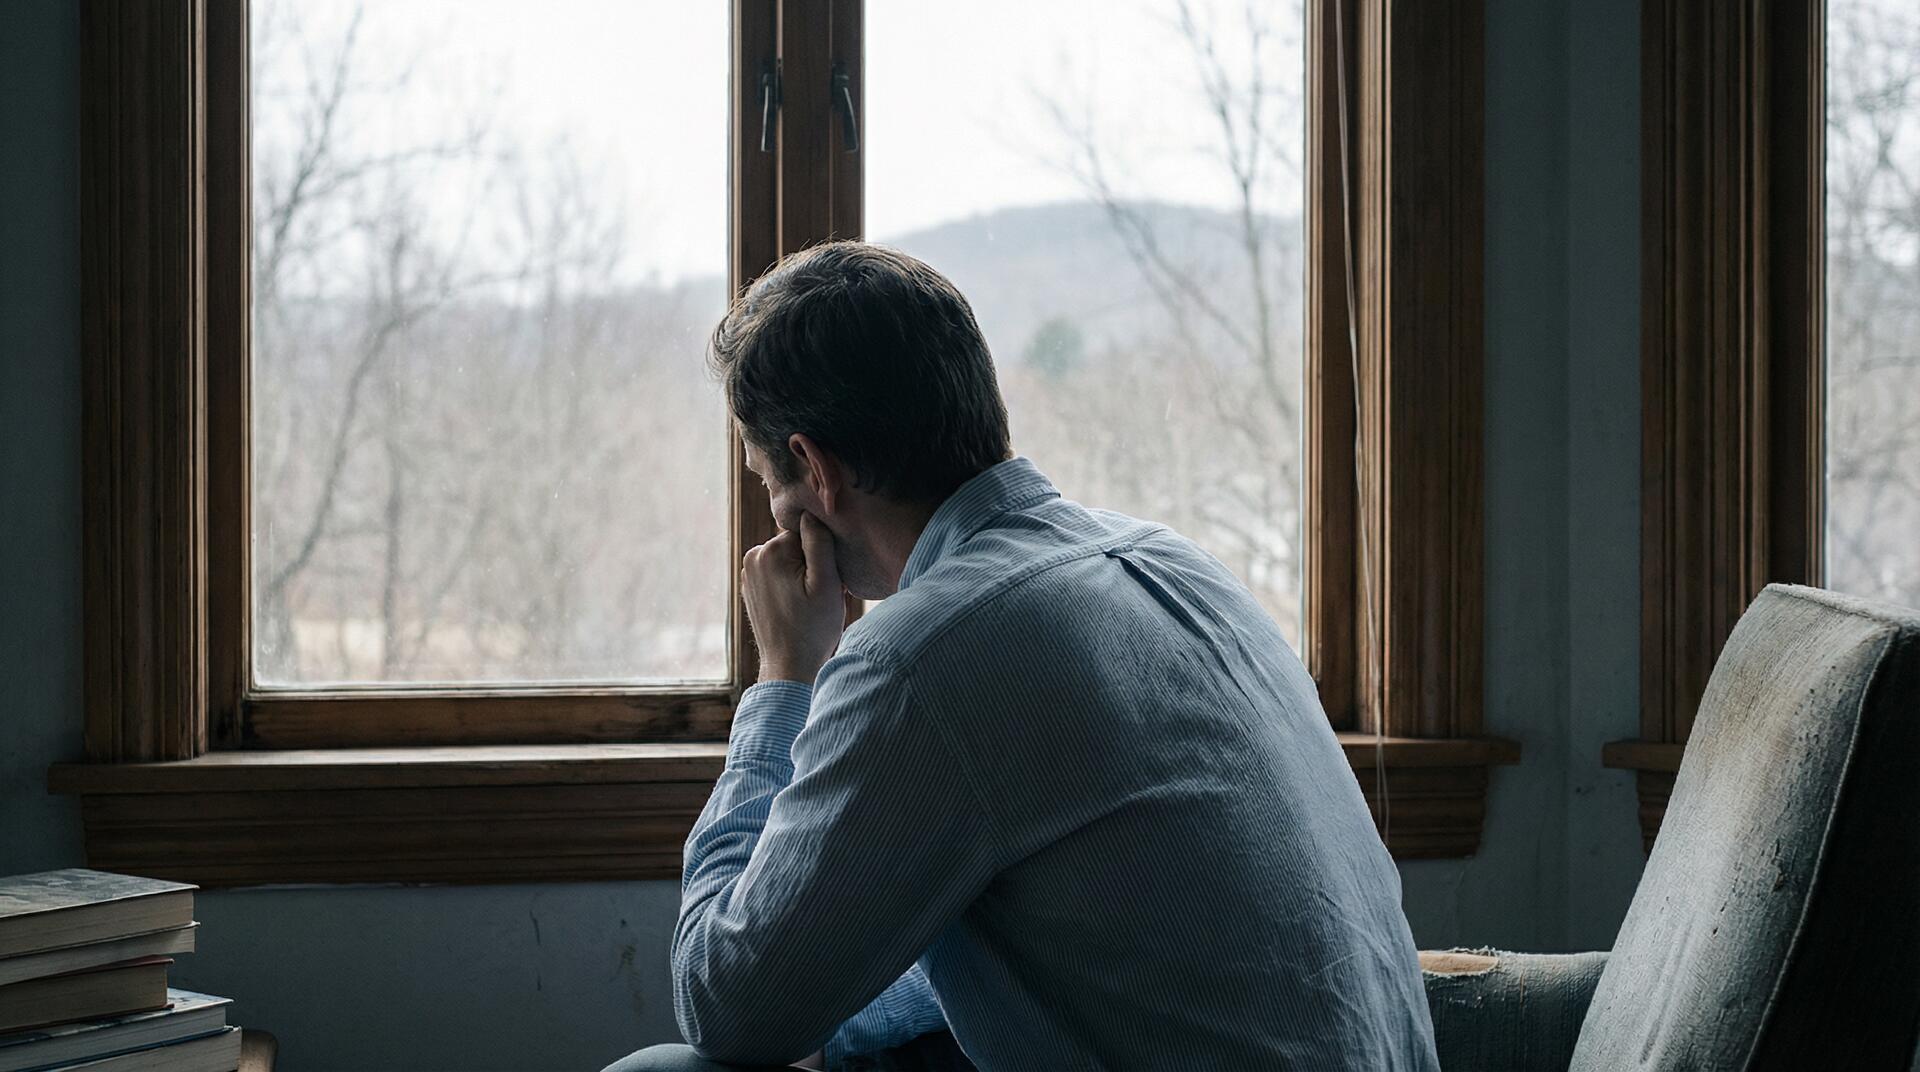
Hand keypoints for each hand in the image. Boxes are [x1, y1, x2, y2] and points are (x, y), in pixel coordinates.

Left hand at [742, 512, 845, 684]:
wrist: (789, 666)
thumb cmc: (812, 629)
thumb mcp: (827, 583)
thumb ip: (819, 543)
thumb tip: (811, 514)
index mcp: (769, 552)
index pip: (808, 534)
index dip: (823, 556)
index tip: (826, 582)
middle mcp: (752, 557)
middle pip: (796, 546)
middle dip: (812, 565)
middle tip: (820, 596)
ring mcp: (748, 573)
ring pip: (789, 560)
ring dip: (803, 576)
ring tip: (809, 604)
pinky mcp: (751, 588)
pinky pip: (779, 574)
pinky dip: (791, 585)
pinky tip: (797, 608)